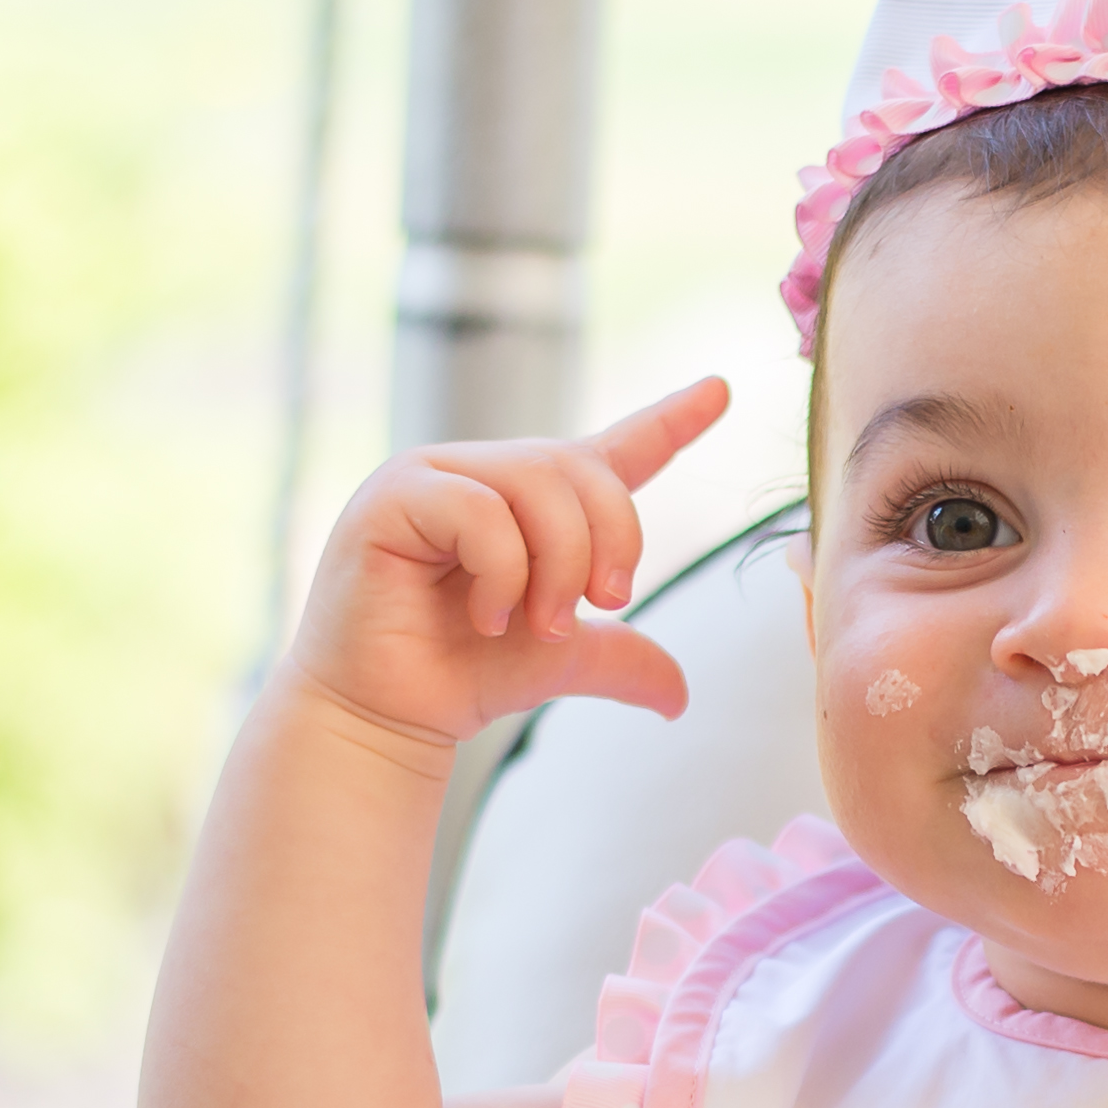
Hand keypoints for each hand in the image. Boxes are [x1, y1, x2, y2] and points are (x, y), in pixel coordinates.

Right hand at [288, 379, 727, 744]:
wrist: (388, 716)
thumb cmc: (464, 673)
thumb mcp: (566, 658)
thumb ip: (626, 656)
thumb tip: (679, 697)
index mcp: (533, 503)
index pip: (612, 448)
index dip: (669, 420)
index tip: (720, 390)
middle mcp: (486, 473)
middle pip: (583, 469)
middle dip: (613, 540)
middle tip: (608, 605)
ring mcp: (436, 476)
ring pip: (538, 483)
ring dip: (560, 564)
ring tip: (542, 622)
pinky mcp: (393, 497)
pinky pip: (481, 510)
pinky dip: (503, 573)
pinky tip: (487, 617)